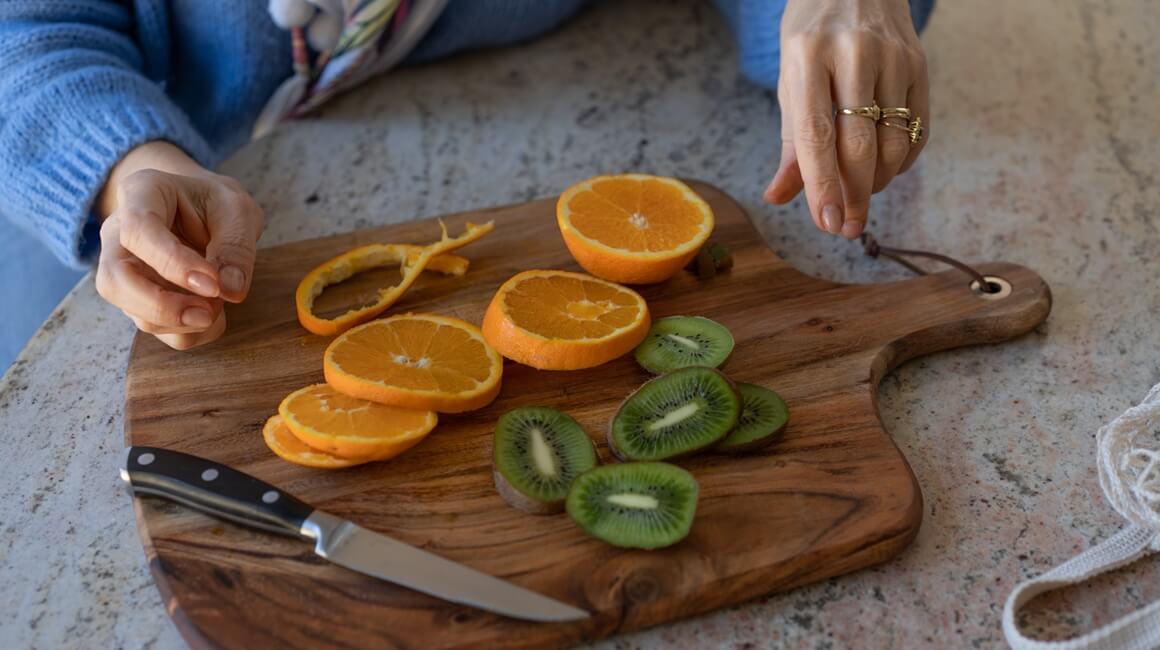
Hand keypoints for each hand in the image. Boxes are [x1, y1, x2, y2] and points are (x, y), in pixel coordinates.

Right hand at [95, 142, 263, 349]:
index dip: (172, 263)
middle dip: (162, 307)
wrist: (202, 208)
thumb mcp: (236, 210)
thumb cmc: (216, 203)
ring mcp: (124, 270)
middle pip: (115, 281)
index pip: (138, 231)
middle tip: (209, 314)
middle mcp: (119, 235)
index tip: (212, 284)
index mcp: (141, 194)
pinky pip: (155, 326)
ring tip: (220, 303)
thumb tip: (231, 291)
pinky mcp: (137, 298)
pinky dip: (187, 332)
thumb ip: (236, 247)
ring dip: (181, 322)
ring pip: (132, 311)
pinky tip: (212, 314)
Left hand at [765, 0, 928, 238]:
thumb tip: (779, 196)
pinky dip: (901, 160)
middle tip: (847, 227)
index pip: (817, 136)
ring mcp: (892, 56)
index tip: (827, 223)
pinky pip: (917, 127)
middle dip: (854, 196)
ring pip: (893, 141)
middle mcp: (853, 54)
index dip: (823, 186)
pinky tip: (884, 167)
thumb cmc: (811, 38)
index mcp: (808, 57)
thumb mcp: (790, 81)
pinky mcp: (919, 61)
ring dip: (877, 182)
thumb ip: (791, 142)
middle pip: (859, 145)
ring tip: (861, 193)